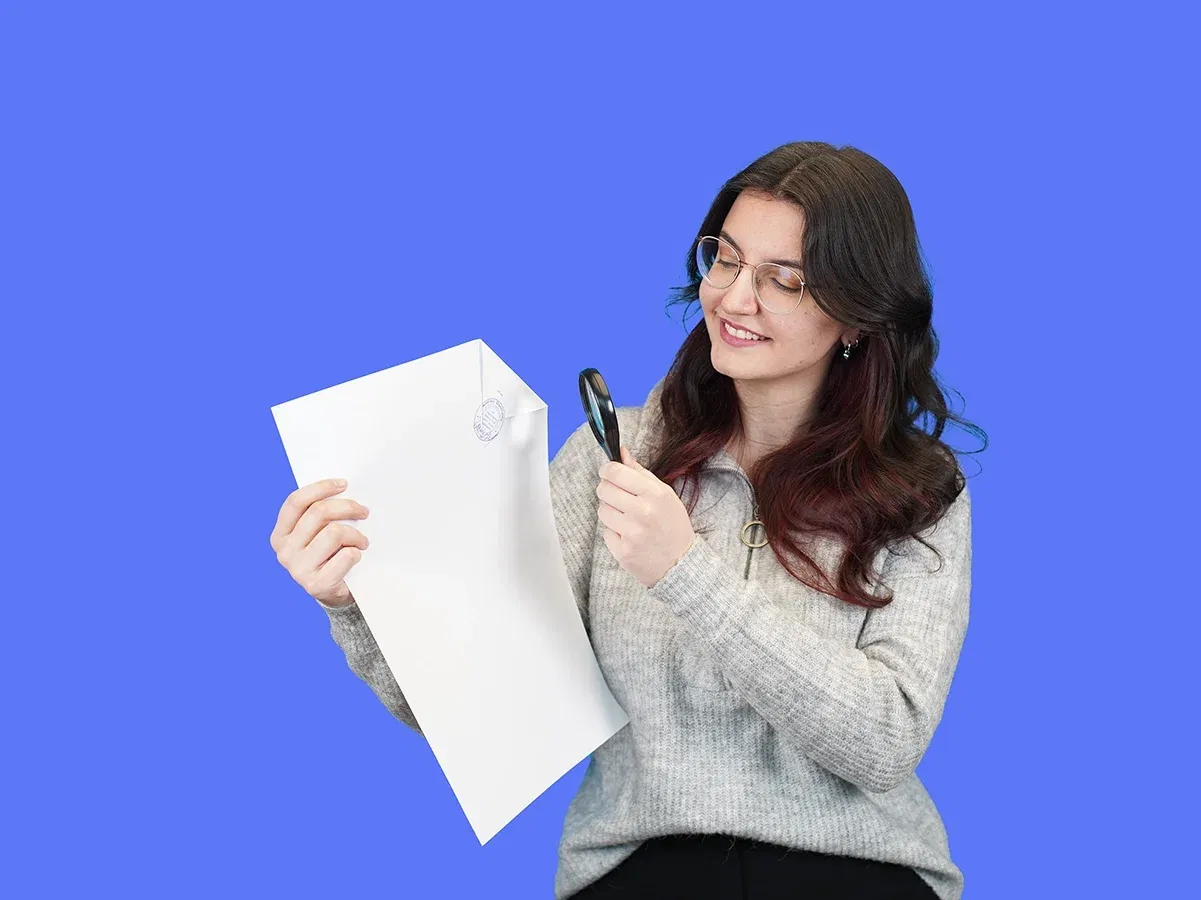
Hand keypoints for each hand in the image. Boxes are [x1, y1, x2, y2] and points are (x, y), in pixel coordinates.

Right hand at [270, 478, 370, 607]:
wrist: (334, 593)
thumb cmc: (328, 556)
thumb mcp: (316, 534)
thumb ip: (319, 515)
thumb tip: (343, 487)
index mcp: (280, 534)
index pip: (296, 502)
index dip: (321, 488)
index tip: (344, 484)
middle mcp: (284, 551)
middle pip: (319, 512)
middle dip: (347, 507)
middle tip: (363, 511)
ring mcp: (298, 569)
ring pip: (334, 532)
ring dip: (355, 534)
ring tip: (362, 540)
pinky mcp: (316, 584)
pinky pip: (345, 556)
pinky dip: (356, 553)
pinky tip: (357, 555)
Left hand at [596, 446, 695, 587]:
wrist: (681, 564)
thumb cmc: (673, 526)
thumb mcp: (665, 495)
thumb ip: (641, 473)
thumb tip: (622, 452)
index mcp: (654, 495)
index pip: (616, 472)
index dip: (607, 469)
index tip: (607, 472)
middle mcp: (642, 513)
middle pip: (604, 489)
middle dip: (607, 490)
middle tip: (618, 496)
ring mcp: (631, 534)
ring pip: (602, 510)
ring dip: (611, 512)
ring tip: (627, 519)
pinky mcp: (622, 551)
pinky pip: (605, 532)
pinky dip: (614, 532)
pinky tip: (629, 536)